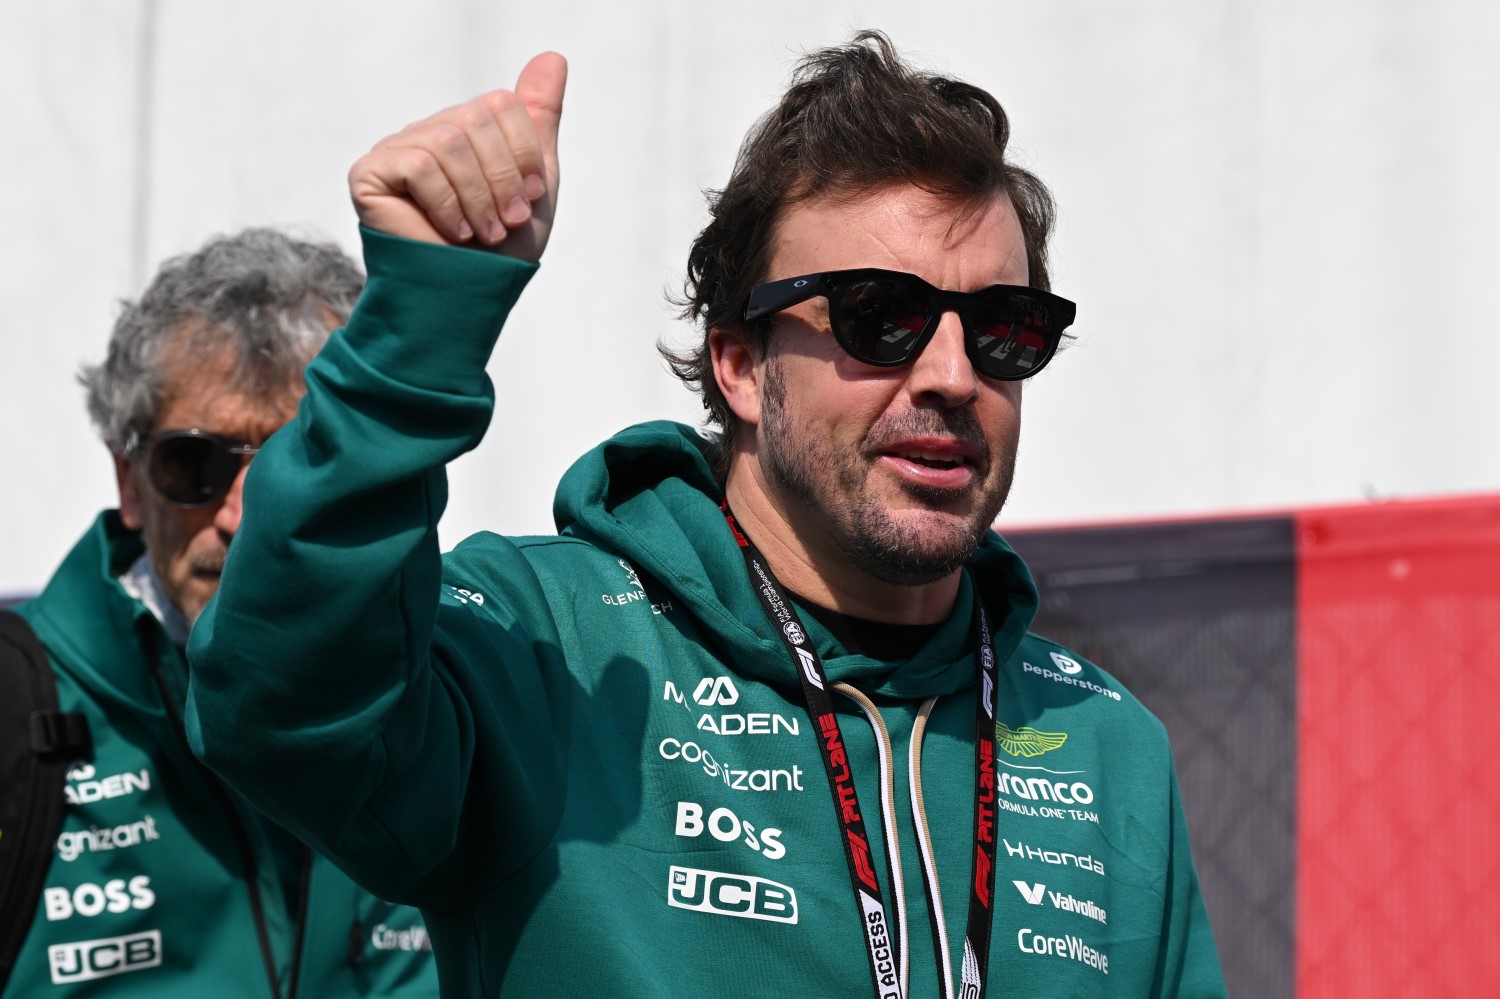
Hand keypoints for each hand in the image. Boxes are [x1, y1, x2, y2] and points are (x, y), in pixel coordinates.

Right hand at [348, 52, 565, 261]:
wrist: (465, 298)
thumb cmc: (500, 251)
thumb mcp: (534, 182)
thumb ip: (539, 120)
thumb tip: (554, 57)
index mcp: (469, 129)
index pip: (502, 103)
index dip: (524, 154)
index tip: (531, 199)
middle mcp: (432, 130)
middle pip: (475, 118)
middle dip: (502, 179)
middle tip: (506, 224)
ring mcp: (399, 148)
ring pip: (449, 142)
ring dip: (477, 197)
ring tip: (483, 234)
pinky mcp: (370, 171)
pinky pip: (418, 165)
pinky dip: (446, 205)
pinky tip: (452, 234)